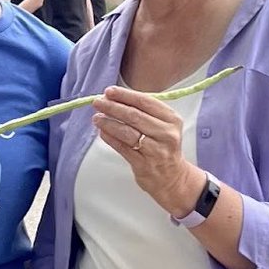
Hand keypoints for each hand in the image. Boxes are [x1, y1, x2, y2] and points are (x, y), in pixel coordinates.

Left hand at [92, 85, 200, 215]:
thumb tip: (115, 99)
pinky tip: (102, 132)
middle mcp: (166, 134)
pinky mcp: (144, 164)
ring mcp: (155, 150)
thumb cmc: (163, 147)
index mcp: (171, 119)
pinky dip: (110, 138)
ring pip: (127, 132)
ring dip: (108, 123)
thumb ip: (144, 112)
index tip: (109, 91)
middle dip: (113, 107)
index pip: (145, 102)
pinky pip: (123, 148)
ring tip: (96, 118)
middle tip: (98, 102)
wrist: (172, 177)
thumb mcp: (163, 126)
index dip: (125, 95)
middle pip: (134, 116)